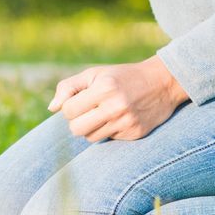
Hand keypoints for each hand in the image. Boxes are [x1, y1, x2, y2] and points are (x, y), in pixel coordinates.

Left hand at [49, 56, 189, 141]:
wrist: (162, 83)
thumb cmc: (121, 77)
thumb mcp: (94, 74)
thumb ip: (68, 87)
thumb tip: (52, 108)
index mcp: (103, 89)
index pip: (68, 111)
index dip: (69, 107)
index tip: (78, 101)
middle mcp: (115, 107)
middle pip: (77, 130)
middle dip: (76, 122)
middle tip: (86, 112)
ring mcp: (127, 122)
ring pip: (91, 137)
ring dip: (91, 128)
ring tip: (102, 113)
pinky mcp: (136, 134)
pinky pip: (109, 139)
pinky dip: (109, 131)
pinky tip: (119, 118)